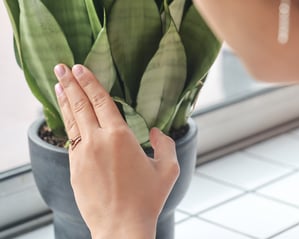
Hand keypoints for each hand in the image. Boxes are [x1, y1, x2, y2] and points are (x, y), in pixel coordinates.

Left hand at [54, 64, 179, 238]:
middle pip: (80, 104)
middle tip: (61, 67)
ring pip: (71, 119)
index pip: (101, 101)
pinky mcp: (75, 167)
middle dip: (71, 83)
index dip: (90, 83)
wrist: (121, 227)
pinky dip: (66, 122)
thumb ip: (165, 145)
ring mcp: (82, 154)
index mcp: (120, 137)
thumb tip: (155, 132)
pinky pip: (70, 138)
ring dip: (64, 99)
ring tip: (58, 84)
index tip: (80, 68)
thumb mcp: (168, 170)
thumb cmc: (146, 199)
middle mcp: (97, 141)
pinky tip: (66, 116)